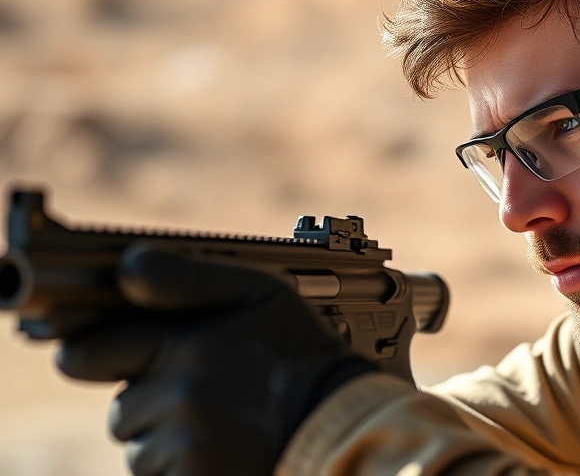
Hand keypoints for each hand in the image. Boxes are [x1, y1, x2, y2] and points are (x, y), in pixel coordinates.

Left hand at [56, 245, 376, 475]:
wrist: (343, 423)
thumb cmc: (304, 355)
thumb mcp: (261, 292)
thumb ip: (188, 276)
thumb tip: (126, 269)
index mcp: (185, 346)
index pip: (90, 354)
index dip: (96, 354)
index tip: (103, 357)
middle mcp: (178, 398)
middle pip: (120, 407)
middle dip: (147, 401)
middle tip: (196, 392)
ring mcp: (185, 448)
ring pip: (139, 449)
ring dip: (165, 440)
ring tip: (218, 424)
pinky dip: (184, 468)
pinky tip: (220, 450)